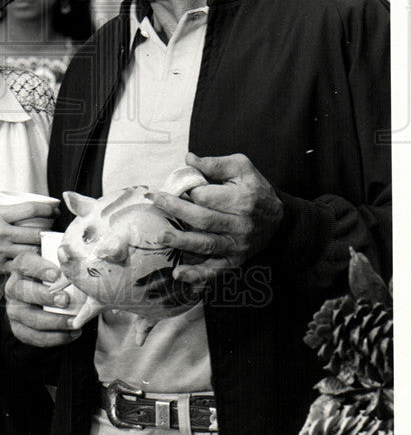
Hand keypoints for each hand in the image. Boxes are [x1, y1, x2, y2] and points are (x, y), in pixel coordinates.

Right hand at [0, 202, 56, 282]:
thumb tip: (21, 215)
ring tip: (46, 248)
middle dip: (49, 232)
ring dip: (41, 250)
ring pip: (32, 251)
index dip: (48, 209)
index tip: (55, 210)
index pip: (31, 209)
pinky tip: (33, 264)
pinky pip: (20, 267)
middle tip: (53, 231)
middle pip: (37, 231)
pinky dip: (29, 265)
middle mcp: (0, 232)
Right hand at [5, 251, 81, 347]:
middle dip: (46, 296)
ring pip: (30, 317)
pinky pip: (33, 336)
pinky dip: (54, 338)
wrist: (50, 300)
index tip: (57, 274)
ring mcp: (14, 310)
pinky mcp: (19, 329)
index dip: (40, 268)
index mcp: (21, 267)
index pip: (25, 263)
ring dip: (54, 321)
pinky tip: (72, 334)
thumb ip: (64, 261)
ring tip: (74, 322)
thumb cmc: (57, 278)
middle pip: (23, 291)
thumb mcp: (58, 265)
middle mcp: (13, 287)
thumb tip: (71, 254)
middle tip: (66, 300)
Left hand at [150, 152, 283, 283]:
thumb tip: (189, 159)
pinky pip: (215, 269)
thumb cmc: (255, 188)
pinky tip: (179, 274)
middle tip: (155, 201)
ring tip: (161, 236)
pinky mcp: (235, 260)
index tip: (175, 187)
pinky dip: (197, 274)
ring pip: (206, 244)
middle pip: (203, 219)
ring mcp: (237, 244)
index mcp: (241, 199)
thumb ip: (214, 164)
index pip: (207, 197)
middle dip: (176, 210)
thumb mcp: (241, 168)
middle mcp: (240, 224)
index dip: (189, 191)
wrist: (278, 218)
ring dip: (181, 241)